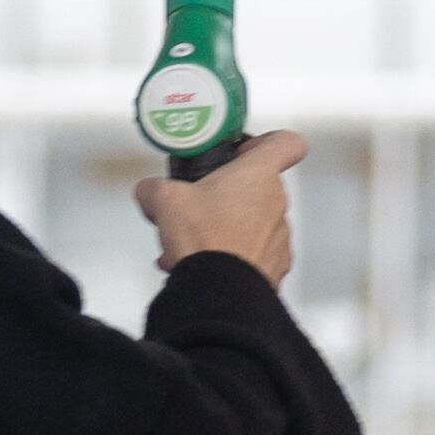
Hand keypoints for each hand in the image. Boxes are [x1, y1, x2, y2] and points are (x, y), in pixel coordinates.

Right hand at [134, 131, 306, 283]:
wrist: (220, 292)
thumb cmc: (206, 241)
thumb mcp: (165, 201)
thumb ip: (154, 189)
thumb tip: (148, 192)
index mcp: (259, 175)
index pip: (286, 142)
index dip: (266, 142)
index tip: (245, 151)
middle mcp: (277, 204)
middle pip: (263, 186)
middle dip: (232, 194)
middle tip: (205, 203)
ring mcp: (280, 238)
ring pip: (258, 223)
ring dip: (231, 228)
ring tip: (198, 242)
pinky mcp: (275, 268)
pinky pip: (255, 255)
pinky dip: (233, 257)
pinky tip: (206, 263)